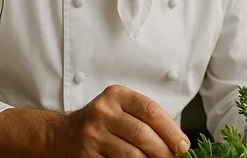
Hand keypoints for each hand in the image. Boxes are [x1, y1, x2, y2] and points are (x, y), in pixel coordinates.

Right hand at [57, 85, 189, 156]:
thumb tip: (177, 142)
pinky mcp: (87, 155)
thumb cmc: (101, 121)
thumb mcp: (121, 108)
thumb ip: (146, 119)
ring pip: (133, 154)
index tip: (183, 145)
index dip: (172, 131)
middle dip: (164, 151)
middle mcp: (103, 112)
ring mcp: (93, 134)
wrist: (62, 134)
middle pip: (143, 135)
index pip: (152, 112)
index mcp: (116, 95)